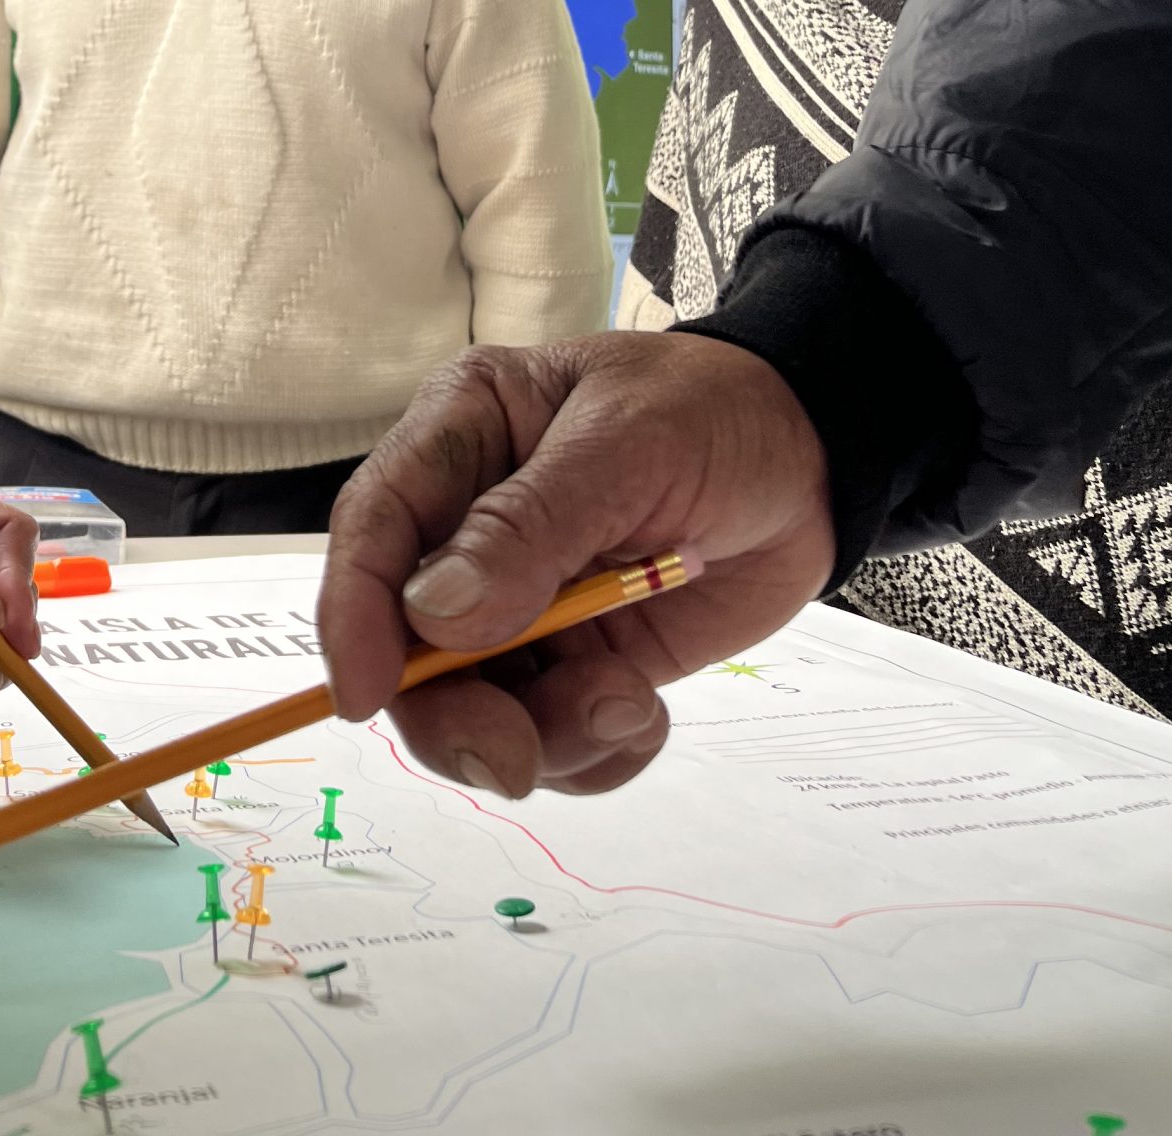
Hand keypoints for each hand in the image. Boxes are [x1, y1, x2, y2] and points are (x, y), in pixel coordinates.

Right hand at [319, 335, 834, 797]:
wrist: (815, 462)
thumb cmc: (713, 412)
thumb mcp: (628, 443)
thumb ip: (531, 525)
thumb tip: (435, 615)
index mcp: (460, 436)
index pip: (375, 526)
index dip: (355, 613)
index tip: (367, 697)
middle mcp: (470, 525)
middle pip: (409, 643)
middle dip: (453, 713)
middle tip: (514, 758)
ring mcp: (521, 601)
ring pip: (476, 707)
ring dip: (541, 737)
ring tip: (626, 706)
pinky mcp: (576, 660)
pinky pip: (549, 738)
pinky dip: (590, 752)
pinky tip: (643, 713)